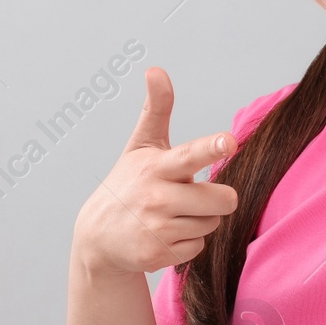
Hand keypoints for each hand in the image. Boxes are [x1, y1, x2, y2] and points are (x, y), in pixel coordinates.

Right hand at [71, 67, 238, 276]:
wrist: (97, 237)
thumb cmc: (128, 183)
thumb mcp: (141, 146)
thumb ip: (157, 109)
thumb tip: (155, 69)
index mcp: (157, 167)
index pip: (190, 155)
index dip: (211, 147)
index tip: (228, 141)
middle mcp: (156, 197)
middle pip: (222, 199)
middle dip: (217, 198)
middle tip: (193, 195)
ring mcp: (156, 228)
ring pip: (212, 223)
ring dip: (200, 220)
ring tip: (172, 215)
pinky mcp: (157, 255)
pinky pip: (199, 247)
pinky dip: (188, 243)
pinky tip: (165, 236)